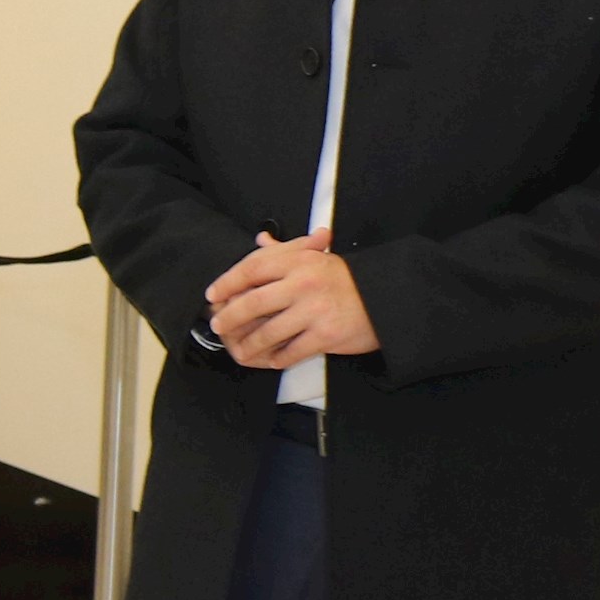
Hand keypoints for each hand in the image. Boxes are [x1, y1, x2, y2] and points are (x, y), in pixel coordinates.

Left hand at [205, 229, 378, 369]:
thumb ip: (286, 251)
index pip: (251, 269)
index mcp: (298, 261)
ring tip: (239, 349)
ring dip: (248, 345)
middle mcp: (303, 283)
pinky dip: (276, 358)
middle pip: (251, 303)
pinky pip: (290, 352)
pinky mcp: (325, 336)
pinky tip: (270, 359)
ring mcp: (314, 311)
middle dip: (229, 318)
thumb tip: (260, 239)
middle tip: (217, 325)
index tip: (212, 294)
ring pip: (266, 333)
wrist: (387, 298)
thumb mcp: (317, 257)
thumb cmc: (346, 279)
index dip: (226, 282)